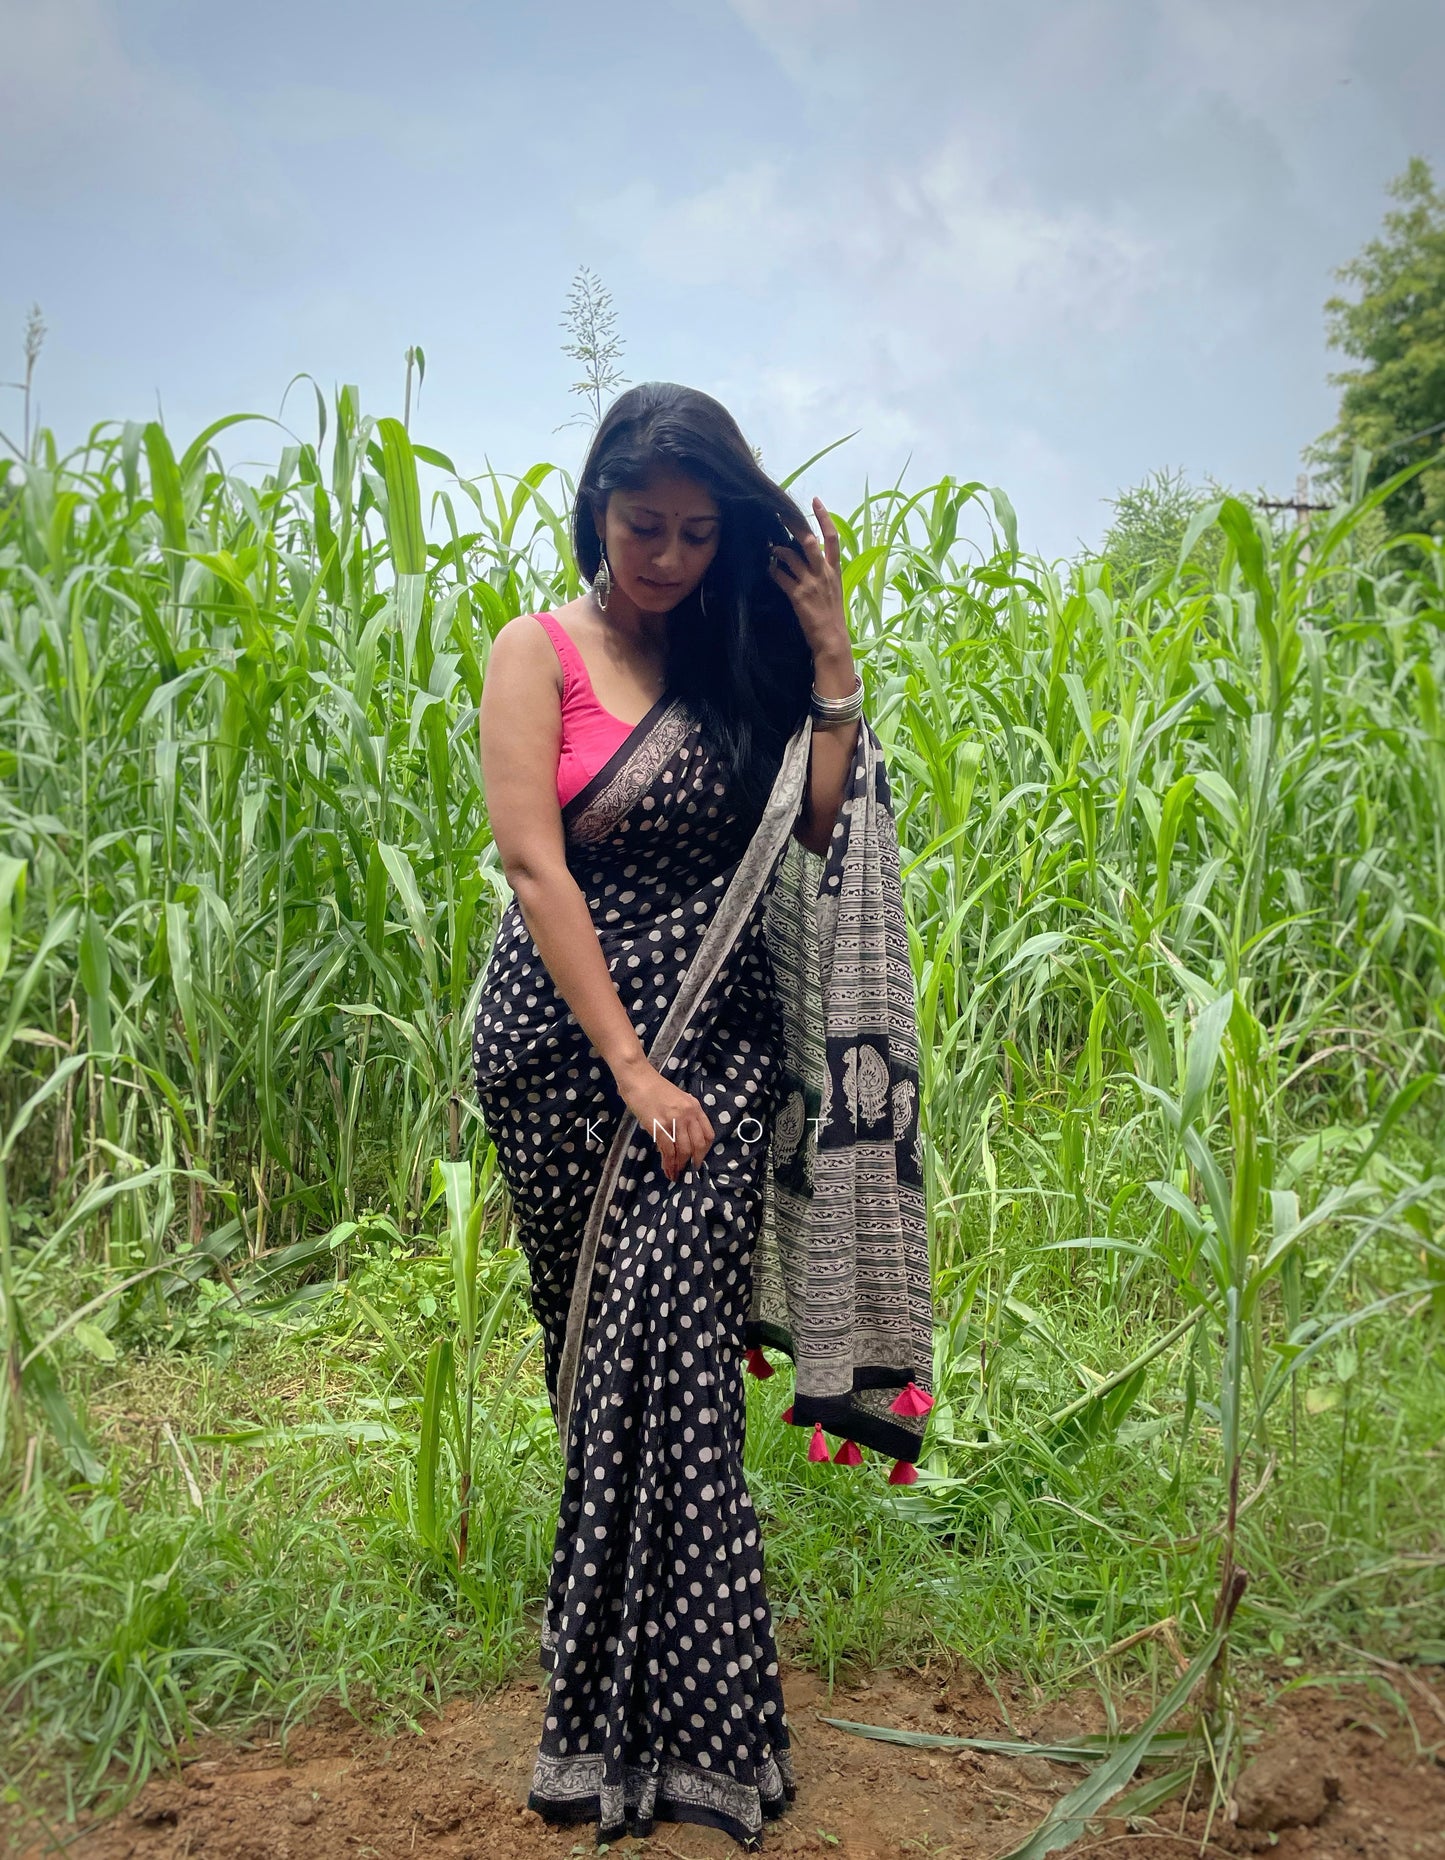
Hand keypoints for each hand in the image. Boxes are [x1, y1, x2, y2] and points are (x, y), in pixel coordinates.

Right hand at [613, 1055, 715, 1183]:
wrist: (637, 1077)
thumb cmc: (654, 1087)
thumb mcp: (677, 1099)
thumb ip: (684, 1116)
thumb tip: (682, 1138)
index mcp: (695, 1107)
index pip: (708, 1134)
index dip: (704, 1151)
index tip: (697, 1159)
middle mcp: (688, 1114)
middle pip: (698, 1145)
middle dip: (693, 1161)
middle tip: (687, 1171)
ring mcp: (674, 1120)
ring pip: (684, 1150)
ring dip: (680, 1165)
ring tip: (675, 1173)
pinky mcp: (659, 1125)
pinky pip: (668, 1149)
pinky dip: (668, 1162)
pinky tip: (666, 1169)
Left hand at [767, 496, 849, 659]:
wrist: (832, 639)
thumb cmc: (831, 616)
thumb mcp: (834, 590)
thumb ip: (824, 572)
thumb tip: (812, 556)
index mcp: (835, 570)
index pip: (832, 538)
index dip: (824, 518)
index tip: (816, 501)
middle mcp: (824, 573)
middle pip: (809, 541)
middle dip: (794, 525)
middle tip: (780, 514)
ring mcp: (811, 584)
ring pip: (792, 556)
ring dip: (778, 549)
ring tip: (770, 547)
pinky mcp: (799, 596)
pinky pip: (781, 577)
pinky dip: (773, 571)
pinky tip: (768, 569)